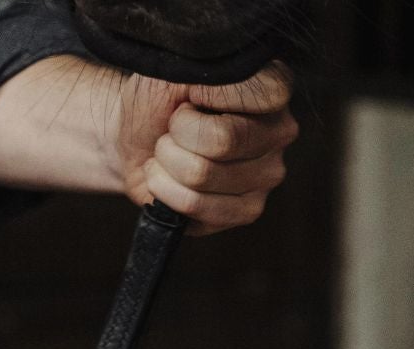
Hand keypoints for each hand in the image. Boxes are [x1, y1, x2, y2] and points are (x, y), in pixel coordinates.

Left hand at [111, 63, 296, 235]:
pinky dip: (165, 193)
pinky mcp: (247, 210)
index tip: (188, 100)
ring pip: (201, 176)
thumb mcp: (175, 73)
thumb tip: (212, 91)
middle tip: (170, 132)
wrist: (132, 140)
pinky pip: (196, 207)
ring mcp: (268, 175)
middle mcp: (281, 132)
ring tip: (166, 155)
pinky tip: (167, 180)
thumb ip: (204, 74)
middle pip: (222, 141)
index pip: (260, 96)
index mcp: (274, 91)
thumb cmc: (157, 103)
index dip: (206, 98)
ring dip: (165, 164)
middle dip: (176, 137)